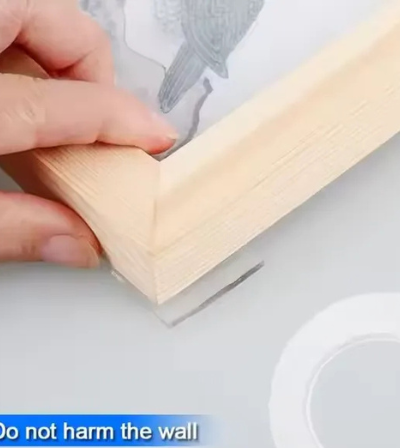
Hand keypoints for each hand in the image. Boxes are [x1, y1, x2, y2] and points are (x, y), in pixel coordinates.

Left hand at [0, 0, 176, 267]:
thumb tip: (76, 244)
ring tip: (58, 103)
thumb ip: (11, 229)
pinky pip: (1, 21)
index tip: (156, 136)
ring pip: (24, 8)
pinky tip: (15, 91)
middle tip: (95, 115)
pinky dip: (20, 47)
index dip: (119, 120)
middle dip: (87, 66)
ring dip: (54, 54)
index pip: (60, 103)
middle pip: (48, 18)